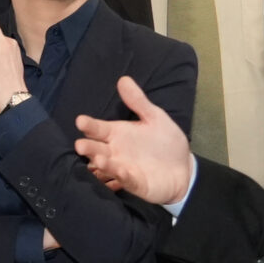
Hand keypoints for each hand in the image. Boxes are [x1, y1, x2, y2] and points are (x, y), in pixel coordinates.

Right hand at [75, 76, 193, 203]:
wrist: (183, 167)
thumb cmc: (165, 142)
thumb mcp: (155, 117)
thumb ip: (138, 101)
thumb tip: (123, 79)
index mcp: (117, 134)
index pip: (98, 128)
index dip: (89, 125)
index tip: (80, 120)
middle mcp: (115, 151)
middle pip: (96, 148)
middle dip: (88, 147)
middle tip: (80, 145)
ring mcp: (123, 168)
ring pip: (107, 166)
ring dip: (101, 164)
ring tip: (97, 159)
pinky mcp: (134, 183)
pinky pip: (125, 180)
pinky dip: (121, 177)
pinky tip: (120, 172)